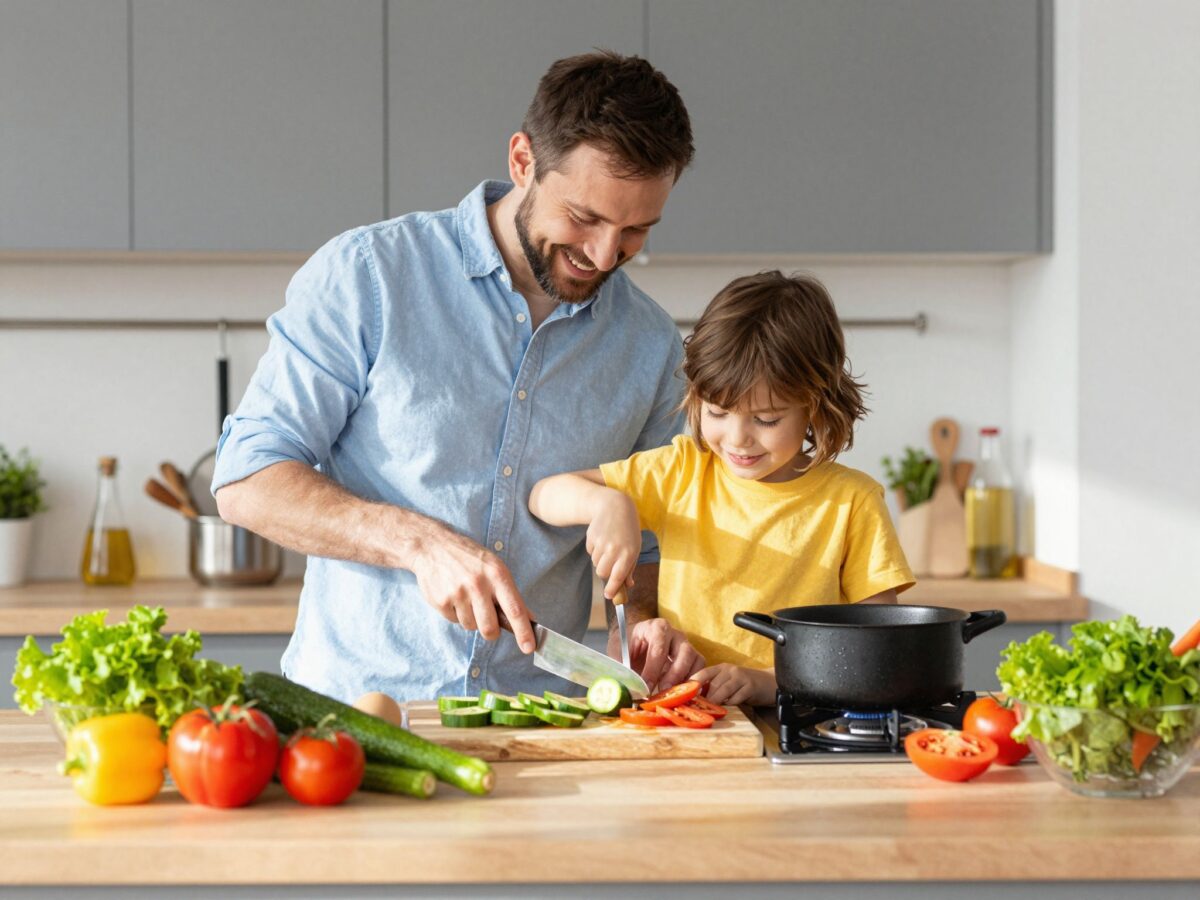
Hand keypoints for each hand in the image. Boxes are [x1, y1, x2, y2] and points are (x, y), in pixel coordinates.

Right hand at [409, 523, 535, 652]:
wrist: (433, 546)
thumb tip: (529, 617)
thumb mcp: (495, 568)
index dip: (523, 631)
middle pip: (490, 628)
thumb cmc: (469, 558)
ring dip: (471, 618)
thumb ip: (510, 594)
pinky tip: (452, 594)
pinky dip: (455, 613)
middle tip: (489, 623)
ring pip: (471, 626)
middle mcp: (478, 584)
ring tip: (466, 597)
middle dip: (491, 632)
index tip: (529, 648)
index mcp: (497, 575)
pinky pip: (454, 621)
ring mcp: (458, 593)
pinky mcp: (440, 601)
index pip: (515, 609)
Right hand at [586, 491, 641, 599]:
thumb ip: (630, 568)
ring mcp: (602, 543)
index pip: (618, 577)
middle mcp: (615, 550)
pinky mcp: (592, 538)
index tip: (609, 596)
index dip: (612, 589)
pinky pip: (590, 552)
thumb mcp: (634, 548)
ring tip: (608, 546)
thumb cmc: (628, 531)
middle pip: (602, 573)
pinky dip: (595, 550)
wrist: (615, 507)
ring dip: (600, 560)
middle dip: (605, 572)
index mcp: (629, 554)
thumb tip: (628, 586)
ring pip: (595, 563)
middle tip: (610, 564)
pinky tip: (602, 538)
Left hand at [627, 618, 704, 693]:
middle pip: (684, 653)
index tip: (645, 687)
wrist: (635, 640)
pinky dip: (694, 684)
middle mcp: (675, 635)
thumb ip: (620, 665)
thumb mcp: (617, 649)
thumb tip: (623, 687)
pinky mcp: (693, 659)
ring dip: (686, 681)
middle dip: (674, 675)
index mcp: (656, 627)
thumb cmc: (627, 643)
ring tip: (674, 696)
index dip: (653, 669)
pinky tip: (681, 695)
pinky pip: (701, 671)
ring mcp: (687, 646)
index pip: (659, 648)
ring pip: (696, 661)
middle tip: (663, 692)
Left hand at [690, 663, 775, 706]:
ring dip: (716, 702)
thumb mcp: (727, 683)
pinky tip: (730, 707)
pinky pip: (737, 697)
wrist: (768, 683)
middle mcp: (730, 670)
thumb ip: (714, 688)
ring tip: (711, 710)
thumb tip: (694, 700)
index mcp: (721, 668)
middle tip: (696, 709)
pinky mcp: (750, 686)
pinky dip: (731, 704)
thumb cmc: (744, 686)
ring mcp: (740, 677)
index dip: (693, 684)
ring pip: (723, 690)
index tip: (684, 695)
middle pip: (712, 684)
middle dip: (704, 698)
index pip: (703, 673)